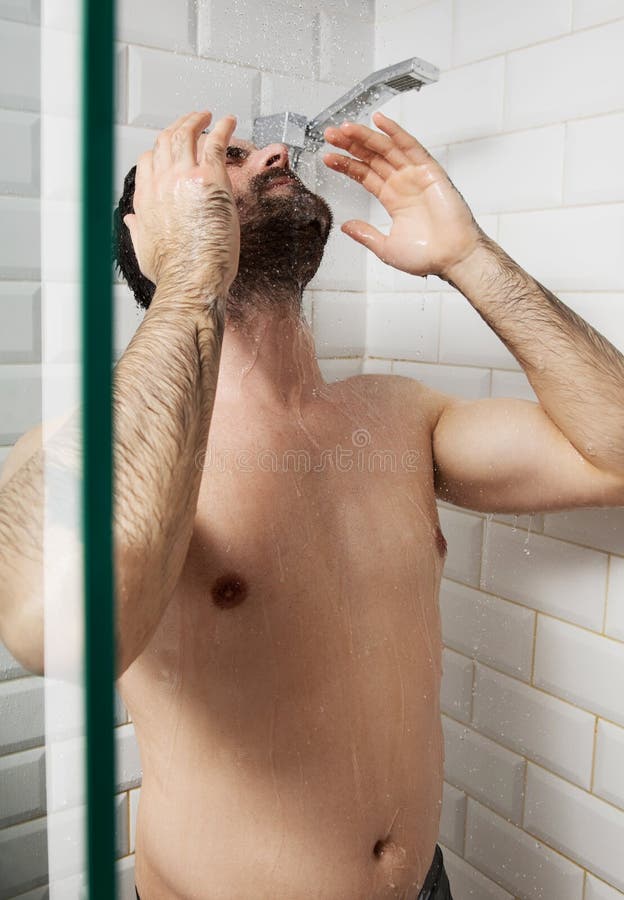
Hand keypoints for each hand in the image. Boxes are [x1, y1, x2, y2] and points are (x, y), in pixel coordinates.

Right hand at [123, 110, 239, 299]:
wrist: (190, 279)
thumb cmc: (173, 272)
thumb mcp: (144, 249)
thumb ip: (138, 229)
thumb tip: (131, 220)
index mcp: (146, 198)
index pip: (148, 162)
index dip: (159, 151)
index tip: (171, 149)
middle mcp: (161, 182)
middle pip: (165, 141)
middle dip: (177, 127)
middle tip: (190, 122)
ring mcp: (183, 177)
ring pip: (186, 135)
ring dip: (196, 120)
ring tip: (206, 116)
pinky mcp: (209, 178)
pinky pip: (215, 142)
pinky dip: (222, 127)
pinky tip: (229, 121)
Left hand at [323, 112, 482, 280]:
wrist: (452, 258)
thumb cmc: (427, 256)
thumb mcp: (386, 248)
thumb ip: (366, 235)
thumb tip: (346, 226)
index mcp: (393, 200)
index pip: (365, 175)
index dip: (346, 165)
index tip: (328, 157)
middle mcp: (403, 184)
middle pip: (372, 158)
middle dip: (350, 145)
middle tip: (330, 135)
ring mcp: (416, 175)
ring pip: (386, 149)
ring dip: (366, 136)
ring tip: (345, 128)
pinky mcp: (430, 171)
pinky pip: (410, 146)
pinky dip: (395, 132)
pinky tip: (379, 121)